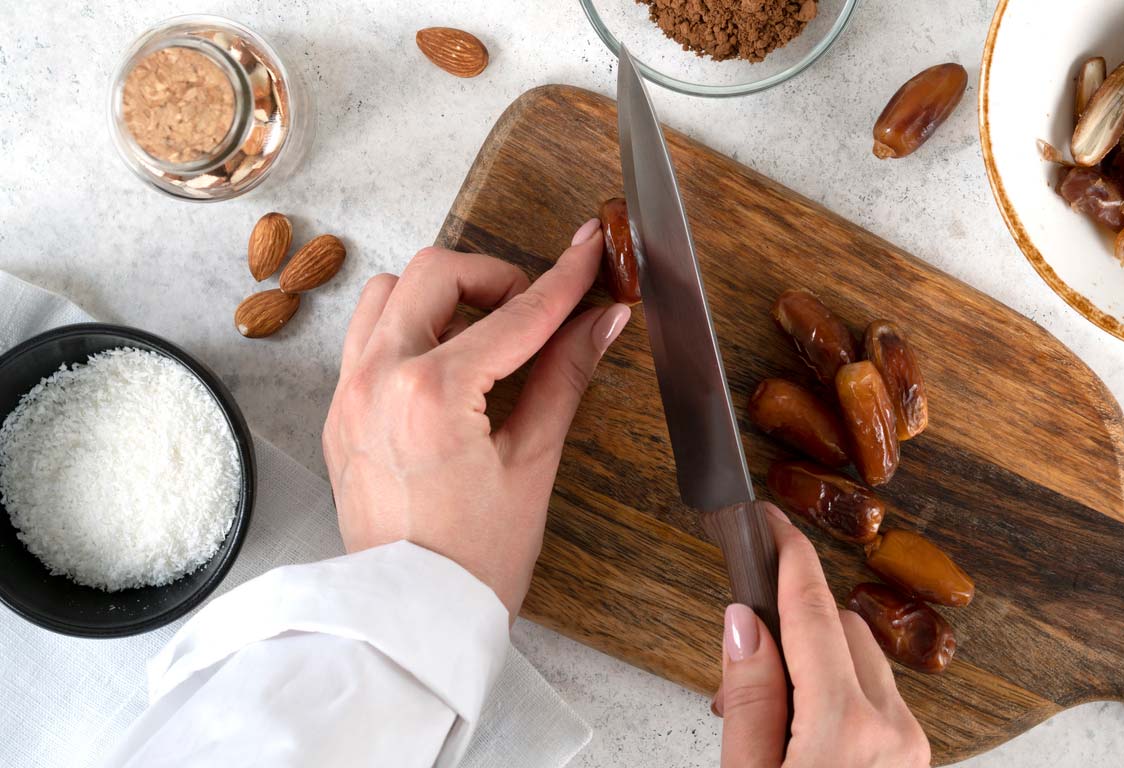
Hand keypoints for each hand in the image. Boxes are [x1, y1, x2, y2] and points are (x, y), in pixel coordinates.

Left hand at [322, 218, 629, 615]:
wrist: (414, 618)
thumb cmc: (475, 560)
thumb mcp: (533, 463)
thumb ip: (565, 377)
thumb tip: (602, 321)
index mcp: (432, 393)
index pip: (515, 315)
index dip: (563, 279)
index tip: (588, 249)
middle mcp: (378, 380)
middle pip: (436, 272)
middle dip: (495, 278)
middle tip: (534, 311)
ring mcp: (348, 394)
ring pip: (389, 294)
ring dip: (442, 297)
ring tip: (485, 338)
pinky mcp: (338, 413)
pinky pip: (367, 338)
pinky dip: (409, 331)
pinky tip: (447, 368)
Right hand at [713, 504, 929, 767]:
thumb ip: (749, 698)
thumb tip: (745, 622)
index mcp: (845, 728)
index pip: (812, 613)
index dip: (788, 556)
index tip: (770, 521)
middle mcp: (891, 728)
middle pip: (840, 627)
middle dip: (791, 627)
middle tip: (740, 665)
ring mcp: (909, 744)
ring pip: (862, 657)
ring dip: (817, 662)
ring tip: (768, 714)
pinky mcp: (913, 757)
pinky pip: (877, 695)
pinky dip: (838, 694)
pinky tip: (802, 732)